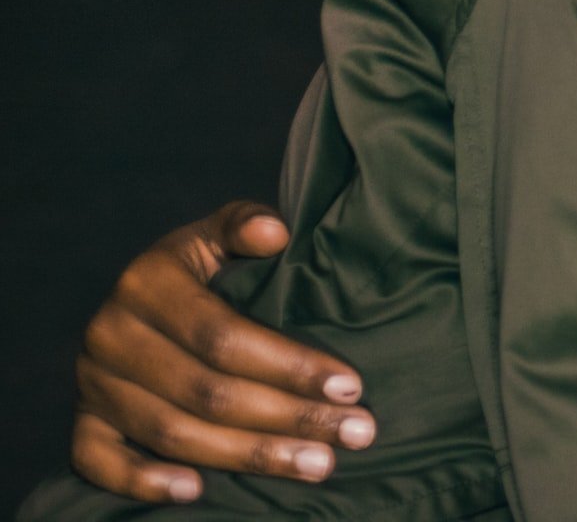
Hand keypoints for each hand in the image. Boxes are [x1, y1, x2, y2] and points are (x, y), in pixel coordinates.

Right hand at [70, 202, 375, 503]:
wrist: (133, 298)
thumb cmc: (194, 266)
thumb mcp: (214, 234)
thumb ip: (243, 225)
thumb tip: (275, 232)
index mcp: (147, 283)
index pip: (225, 335)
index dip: (289, 364)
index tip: (350, 386)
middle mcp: (112, 335)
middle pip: (207, 392)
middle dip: (288, 418)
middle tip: (354, 434)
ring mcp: (92, 384)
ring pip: (173, 433)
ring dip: (249, 456)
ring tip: (317, 465)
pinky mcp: (81, 423)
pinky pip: (99, 463)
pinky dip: (145, 482)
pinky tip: (198, 492)